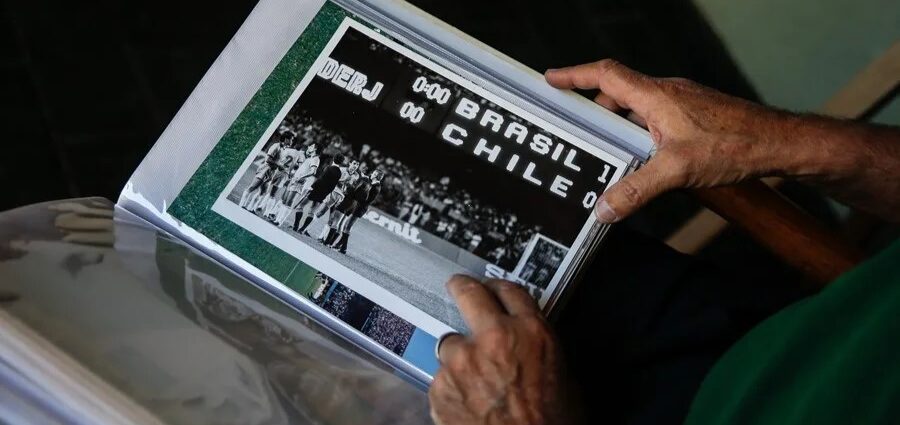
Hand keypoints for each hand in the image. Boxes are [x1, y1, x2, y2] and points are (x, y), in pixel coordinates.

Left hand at [429, 275, 578, 424]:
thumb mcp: (564, 378)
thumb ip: (538, 348)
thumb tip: (526, 340)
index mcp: (531, 332)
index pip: (509, 289)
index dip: (498, 287)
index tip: (491, 288)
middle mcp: (494, 338)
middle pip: (469, 293)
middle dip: (462, 288)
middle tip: (459, 288)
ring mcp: (463, 360)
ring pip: (450, 342)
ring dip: (458, 355)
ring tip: (472, 379)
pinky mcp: (441, 385)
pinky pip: (440, 377)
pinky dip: (449, 387)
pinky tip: (466, 403)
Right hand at [545, 60, 871, 221]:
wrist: (779, 143)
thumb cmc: (735, 145)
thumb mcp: (677, 170)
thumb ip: (636, 190)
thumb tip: (604, 209)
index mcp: (656, 96)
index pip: (606, 75)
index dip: (575, 75)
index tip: (551, 79)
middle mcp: (667, 93)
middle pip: (618, 92)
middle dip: (594, 110)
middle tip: (578, 130)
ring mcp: (683, 103)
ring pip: (639, 107)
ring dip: (620, 124)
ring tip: (608, 152)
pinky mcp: (696, 116)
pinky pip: (657, 117)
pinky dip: (641, 132)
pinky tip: (645, 158)